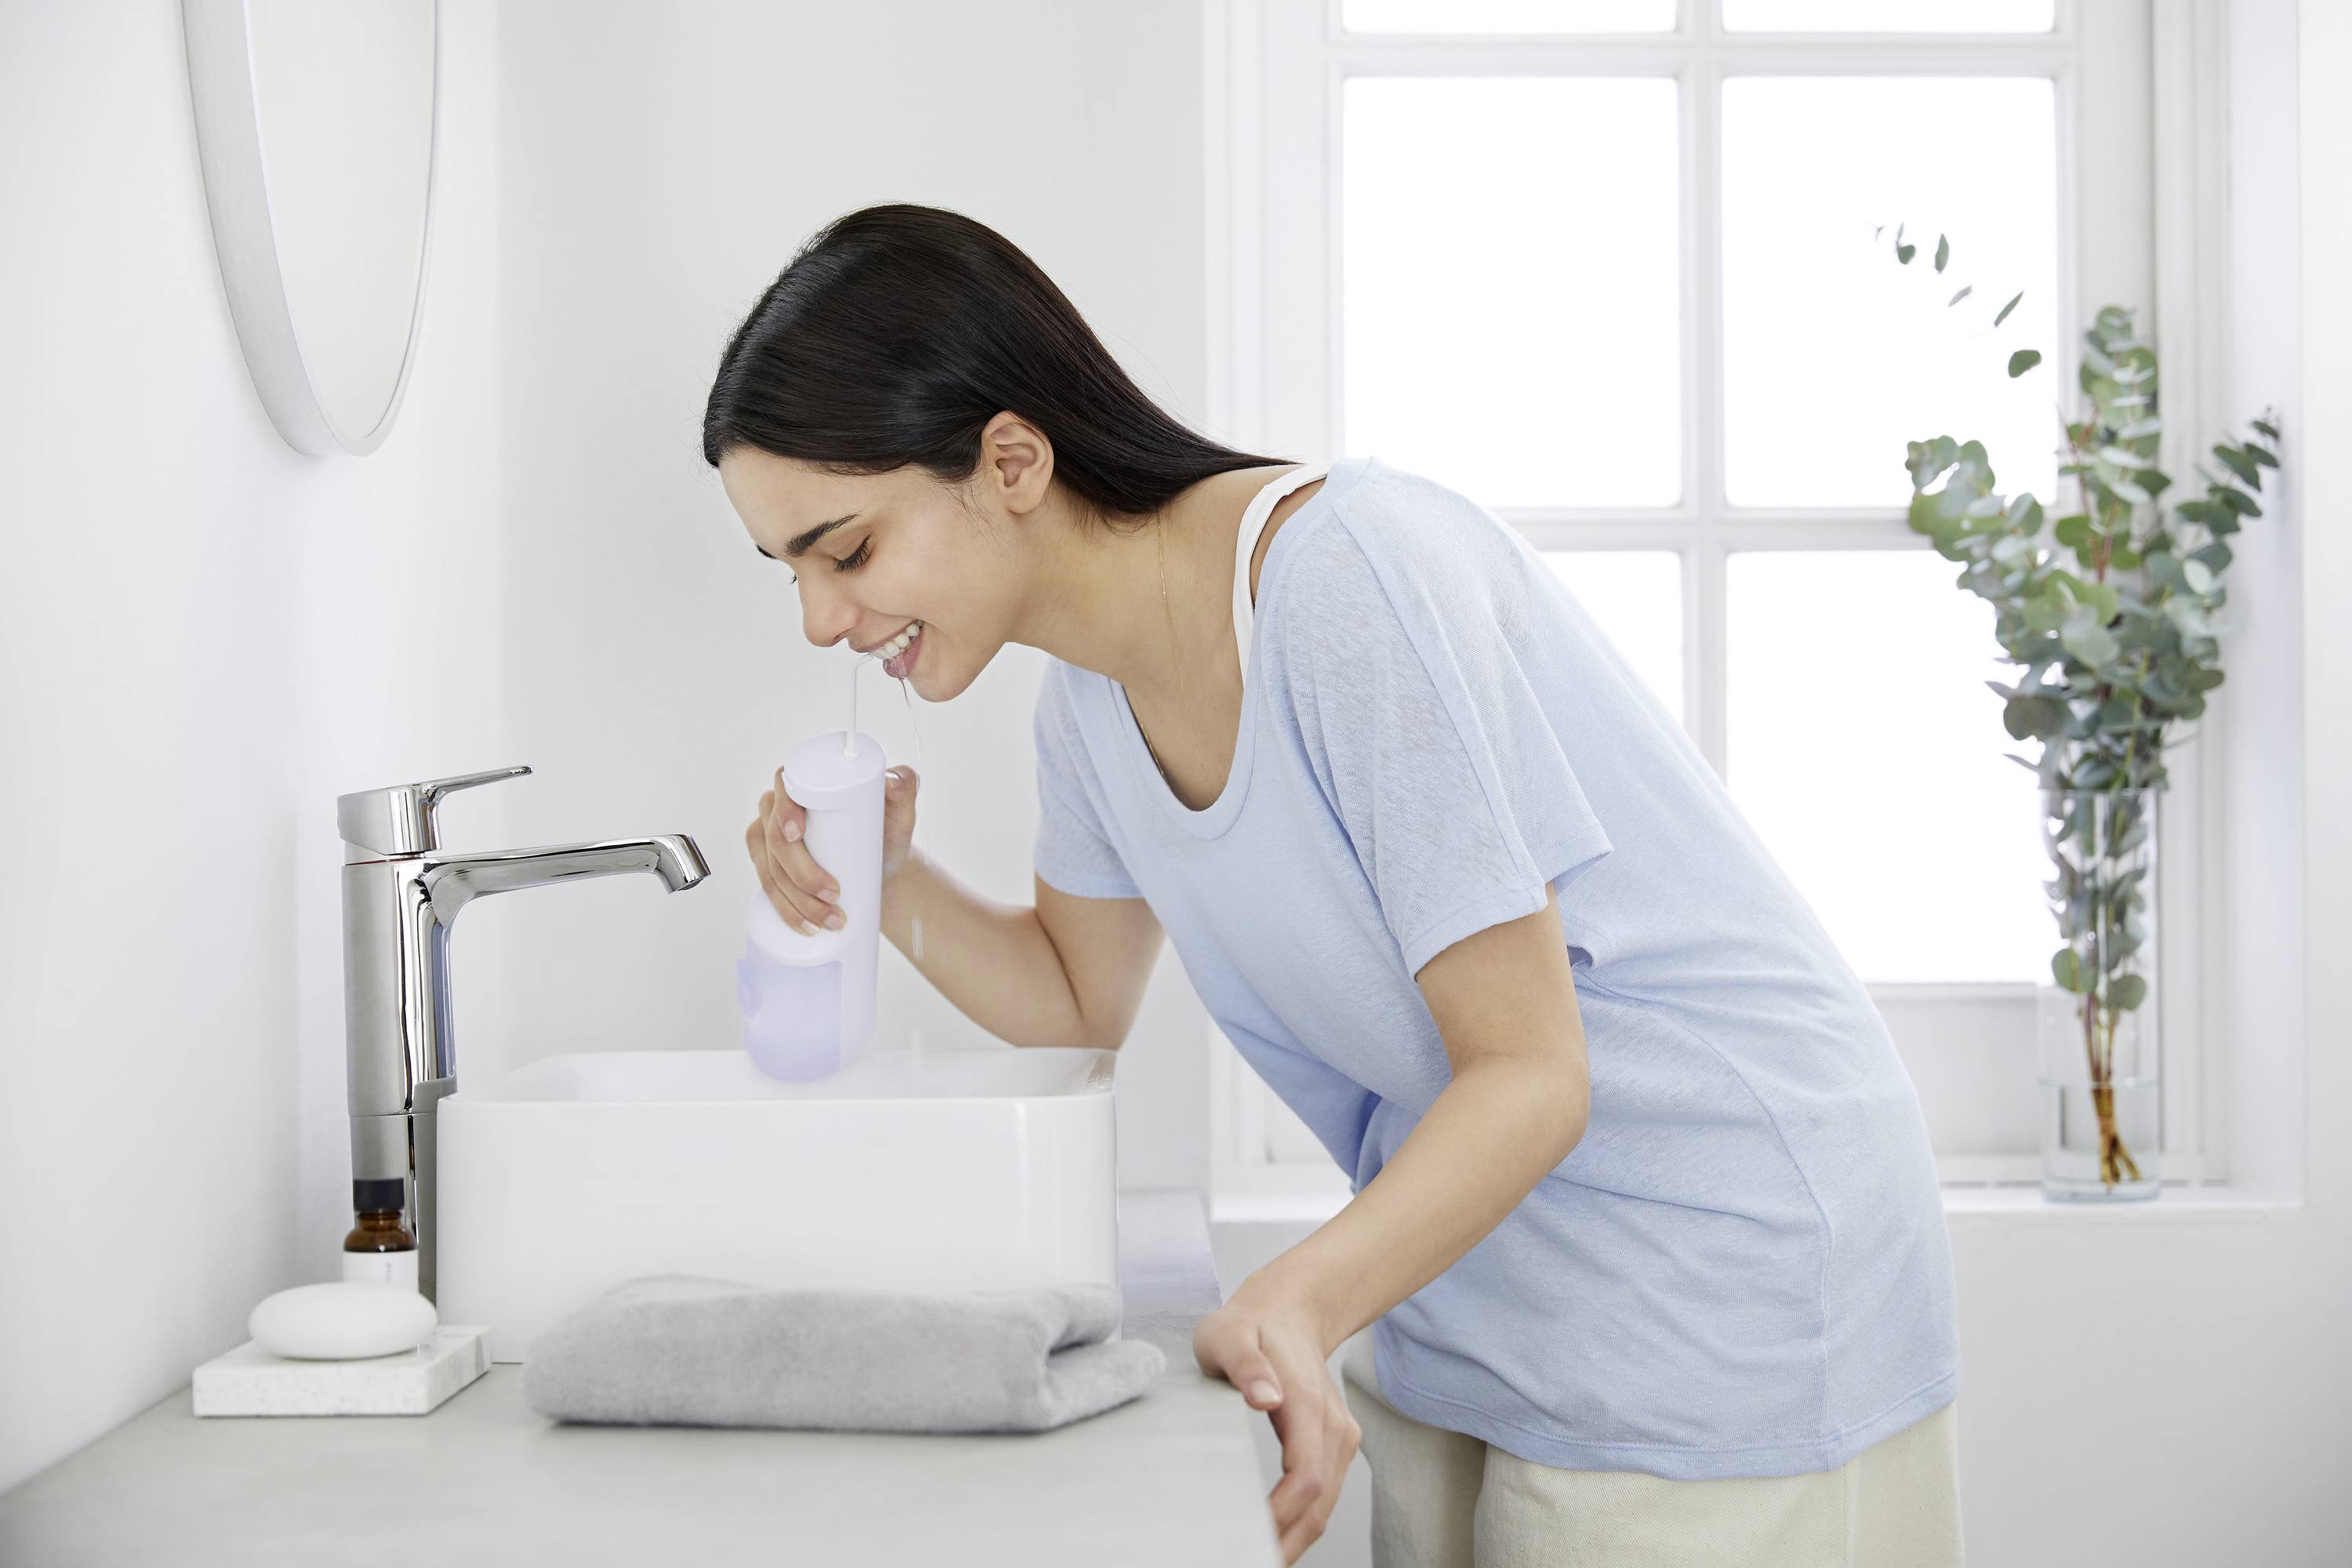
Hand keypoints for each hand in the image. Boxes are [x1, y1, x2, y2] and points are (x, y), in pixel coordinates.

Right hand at [745, 764, 921, 933]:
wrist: (879, 870)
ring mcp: (769, 837)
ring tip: (830, 919)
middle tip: (834, 894)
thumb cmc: (885, 834)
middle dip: (800, 872)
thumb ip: (905, 787)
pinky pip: (766, 887)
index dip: (783, 811)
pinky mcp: (769, 865)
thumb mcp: (899, 813)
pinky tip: (804, 926)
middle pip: (774, 837)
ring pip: (769, 868)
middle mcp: (779, 806)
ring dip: (795, 900)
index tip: (799, 836)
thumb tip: (895, 780)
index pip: (782, 786)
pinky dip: (785, 910)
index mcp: (804, 782)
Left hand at [1193, 1286, 1359, 1563]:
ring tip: (1255, 1557)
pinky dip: (1300, 1523)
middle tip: (1244, 1560)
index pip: (1305, 1477)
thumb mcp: (1228, 1332)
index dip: (1279, 1516)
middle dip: (1285, 1543)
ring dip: (1293, 1540)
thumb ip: (1244, 1364)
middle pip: (1317, 1504)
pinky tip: (1272, 1539)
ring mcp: (1339, 1438)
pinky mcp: (1335, 1447)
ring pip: (1323, 1506)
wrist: (1291, 1310)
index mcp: (1307, 1402)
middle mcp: (1334, 1426)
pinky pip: (1322, 1496)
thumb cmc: (1253, 1324)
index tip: (1245, 1535)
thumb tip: (1266, 1398)